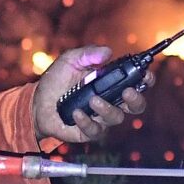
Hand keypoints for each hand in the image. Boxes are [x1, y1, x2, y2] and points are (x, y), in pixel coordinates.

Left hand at [33, 45, 154, 143]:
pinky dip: (87, 121)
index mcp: (111, 83)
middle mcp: (110, 101)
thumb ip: (88, 54)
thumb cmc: (57, 80)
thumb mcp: (70, 60)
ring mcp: (100, 117)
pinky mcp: (88, 131)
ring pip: (116, 118)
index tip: (145, 75)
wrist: (37, 102)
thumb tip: (107, 52)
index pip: (136, 82)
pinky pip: (95, 130)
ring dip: (107, 109)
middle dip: (136, 100)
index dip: (145, 80)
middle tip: (127, 92)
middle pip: (136, 106)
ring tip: (93, 100)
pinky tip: (77, 113)